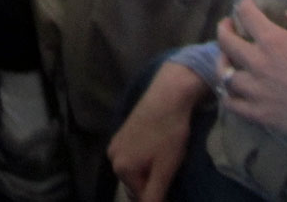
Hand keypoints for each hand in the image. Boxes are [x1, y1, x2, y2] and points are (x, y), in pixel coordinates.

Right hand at [109, 61, 207, 201]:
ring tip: (168, 157)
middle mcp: (112, 156)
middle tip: (172, 169)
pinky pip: (133, 154)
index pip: (141, 196)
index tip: (174, 181)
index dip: (160, 193)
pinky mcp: (123, 130)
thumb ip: (154, 195)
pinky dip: (145, 157)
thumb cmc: (168, 134)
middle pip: (135, 182)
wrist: (168, 95)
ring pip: (135, 168)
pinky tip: (160, 146)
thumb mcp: (164, 170)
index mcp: (121, 168)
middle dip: (152, 181)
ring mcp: (116, 141)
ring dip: (149, 169)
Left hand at [215, 0, 286, 170]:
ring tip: (227, 59)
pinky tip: (231, 91)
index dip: (243, 5)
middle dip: (224, 29)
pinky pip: (232, 104)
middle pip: (226, 42)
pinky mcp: (259, 114)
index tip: (245, 4)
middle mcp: (257, 64)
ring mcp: (255, 91)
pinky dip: (228, 95)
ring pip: (225, 75)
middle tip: (227, 26)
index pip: (247, 15)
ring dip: (223, 62)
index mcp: (273, 41)